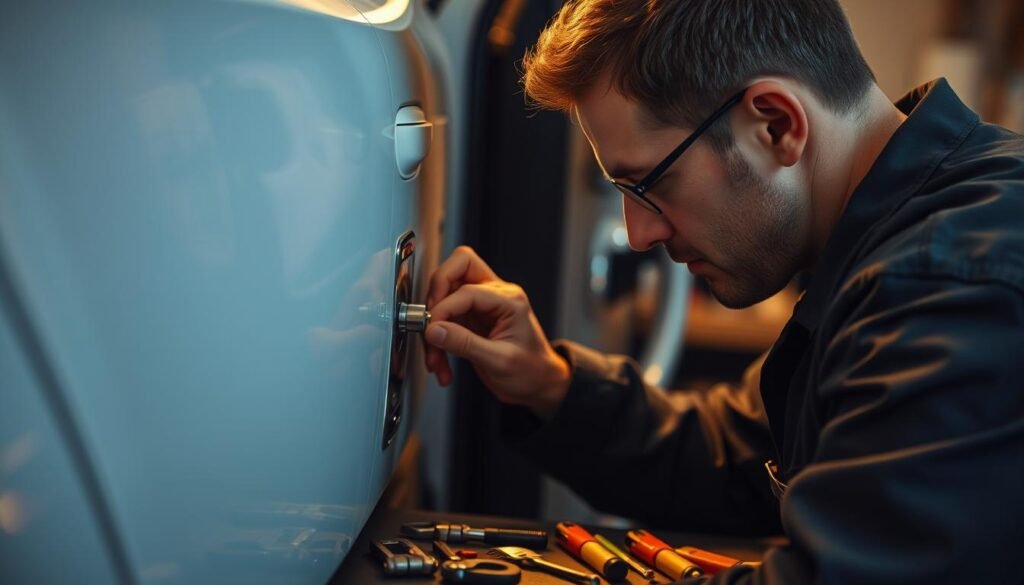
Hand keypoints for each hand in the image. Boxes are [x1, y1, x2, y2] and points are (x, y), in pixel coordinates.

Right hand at [423, 246, 570, 416]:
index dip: (443, 309)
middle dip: (436, 295)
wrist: (539, 384)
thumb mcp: (499, 361)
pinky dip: (439, 341)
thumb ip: (465, 343)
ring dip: (435, 326)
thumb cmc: (532, 371)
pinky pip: (445, 319)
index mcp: (509, 299)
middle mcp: (496, 295)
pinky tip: (442, 362)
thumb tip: (434, 330)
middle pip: (457, 268)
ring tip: (436, 358)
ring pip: (445, 294)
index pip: (466, 290)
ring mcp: (483, 305)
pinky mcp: (472, 318)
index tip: (432, 331)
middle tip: (429, 322)